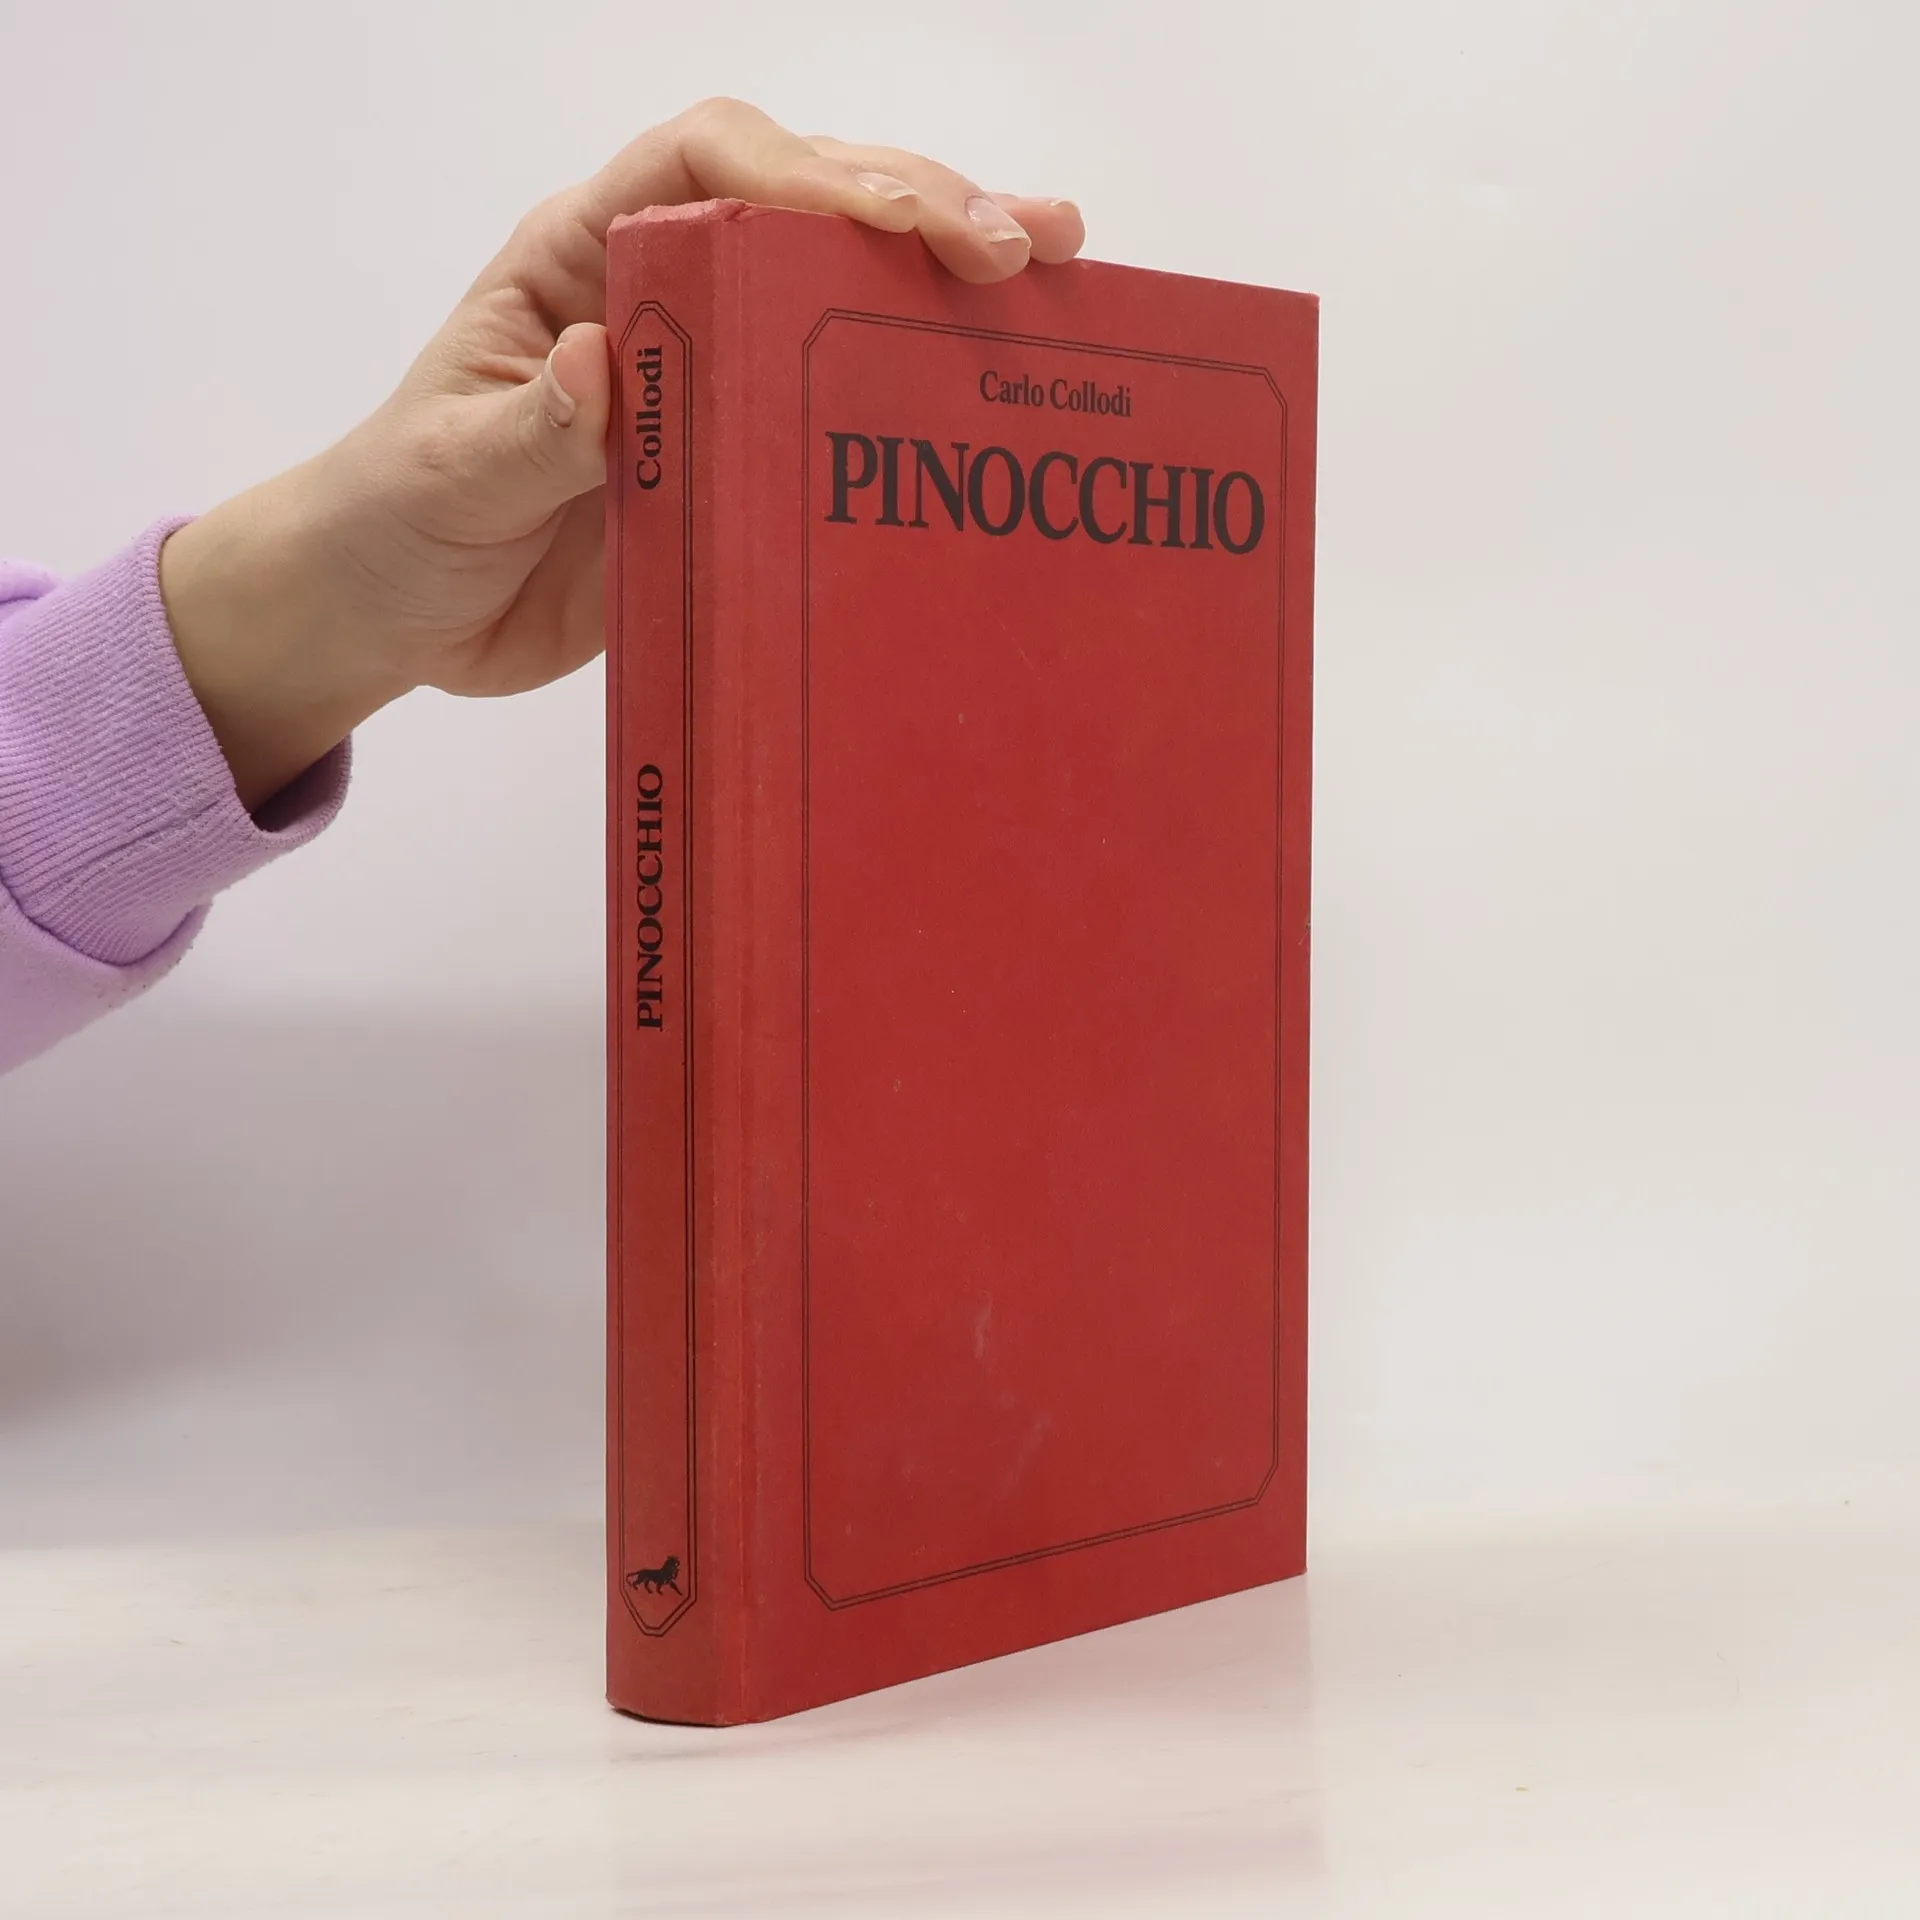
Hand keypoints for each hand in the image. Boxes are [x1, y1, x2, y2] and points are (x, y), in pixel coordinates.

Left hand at [160, 98, 1084, 808]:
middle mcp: (658, 297)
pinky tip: (984, 393)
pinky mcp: (731, 462)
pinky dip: (908, 395)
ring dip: (941, 278)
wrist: (391, 616)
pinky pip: (828, 415)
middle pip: (800, 206)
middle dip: (915, 208)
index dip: (805, 172)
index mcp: (578, 262)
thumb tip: (602, 362)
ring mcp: (705, 378)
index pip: (702, 165)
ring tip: (1053, 276)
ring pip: (834, 293)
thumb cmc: (391, 521)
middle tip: (1019, 246)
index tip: (891, 222)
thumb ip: (526, 430)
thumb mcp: (443, 476)